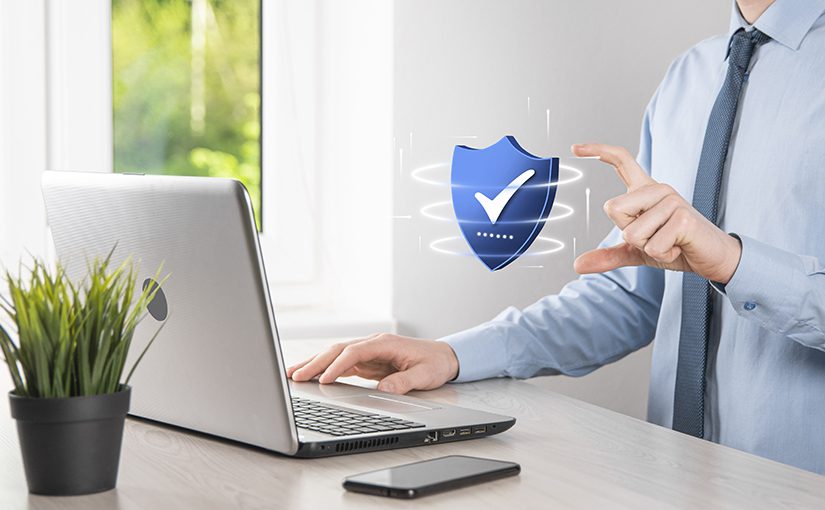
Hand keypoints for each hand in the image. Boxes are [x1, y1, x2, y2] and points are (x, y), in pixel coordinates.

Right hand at [286, 334, 459, 393]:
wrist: (443, 357)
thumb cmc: (434, 363)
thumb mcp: (424, 375)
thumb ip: (404, 382)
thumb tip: (384, 391)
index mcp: (384, 343)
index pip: (354, 352)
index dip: (337, 365)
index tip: (324, 378)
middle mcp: (372, 344)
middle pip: (338, 350)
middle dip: (316, 362)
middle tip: (296, 376)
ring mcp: (367, 352)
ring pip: (335, 355)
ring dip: (314, 364)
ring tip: (293, 375)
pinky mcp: (366, 361)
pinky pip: (340, 363)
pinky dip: (324, 370)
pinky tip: (311, 377)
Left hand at [571, 143, 741, 283]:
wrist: (711, 259)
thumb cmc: (676, 247)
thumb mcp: (637, 251)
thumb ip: (608, 255)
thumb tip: (577, 265)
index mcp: (645, 191)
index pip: (621, 161)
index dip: (598, 152)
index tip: (575, 148)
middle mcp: (658, 190)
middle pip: (612, 208)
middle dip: (627, 233)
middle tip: (654, 236)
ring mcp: (672, 201)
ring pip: (631, 233)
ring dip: (648, 248)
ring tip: (669, 242)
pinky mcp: (683, 218)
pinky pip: (652, 246)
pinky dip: (662, 254)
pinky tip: (678, 246)